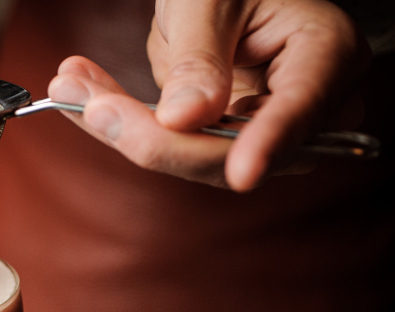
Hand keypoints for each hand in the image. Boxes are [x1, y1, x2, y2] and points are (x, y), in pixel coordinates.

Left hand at [47, 0, 369, 190]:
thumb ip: (199, 58)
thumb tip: (183, 119)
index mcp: (325, 54)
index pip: (300, 110)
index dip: (269, 144)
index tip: (243, 173)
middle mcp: (304, 105)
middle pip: (234, 149)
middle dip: (155, 137)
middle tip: (88, 103)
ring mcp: (262, 131)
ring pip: (191, 159)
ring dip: (123, 129)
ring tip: (69, 85)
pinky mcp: (219, 141)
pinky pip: (170, 147)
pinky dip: (120, 123)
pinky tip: (79, 93)